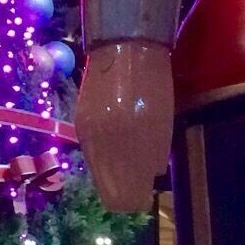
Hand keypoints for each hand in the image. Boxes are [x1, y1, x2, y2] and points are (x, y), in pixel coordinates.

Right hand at [74, 41, 174, 212]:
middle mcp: (103, 146)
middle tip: (140, 184)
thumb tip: (150, 178)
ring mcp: (88, 135)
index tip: (148, 191)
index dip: (138, 199)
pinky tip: (117, 150)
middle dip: (125, 192)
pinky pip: (92, 156)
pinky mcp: (80, 124)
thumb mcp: (164, 121)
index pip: (126, 197)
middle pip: (109, 192)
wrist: (122, 45)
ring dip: (115, 176)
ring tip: (131, 165)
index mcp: (128, 146)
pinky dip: (105, 159)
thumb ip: (156, 155)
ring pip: (99, 175)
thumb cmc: (154, 81)